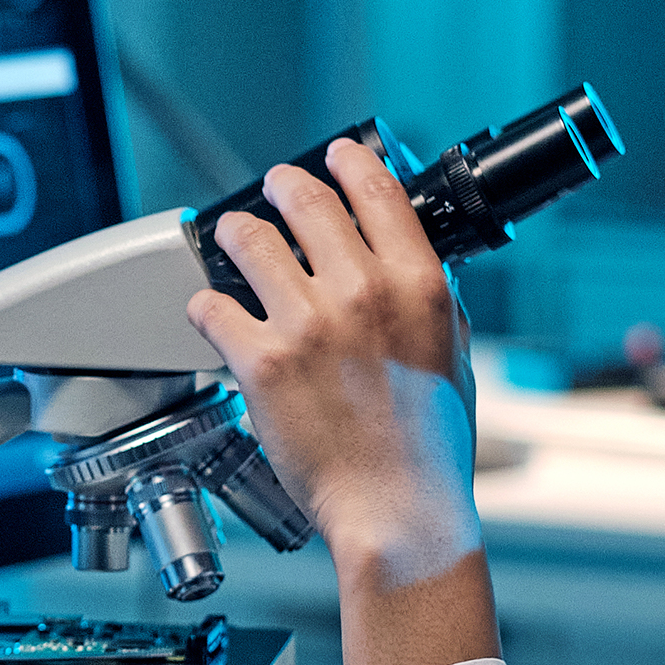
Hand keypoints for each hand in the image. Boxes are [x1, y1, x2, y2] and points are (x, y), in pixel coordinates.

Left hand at [186, 139, 482, 579]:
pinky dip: (207, 306)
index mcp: (418, 285)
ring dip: (237, 232)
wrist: (398, 509)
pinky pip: (214, 308)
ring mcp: (308, 324)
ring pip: (250, 241)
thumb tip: (423, 270)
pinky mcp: (261, 362)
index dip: (349, 162)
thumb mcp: (456, 356)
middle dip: (284, 184)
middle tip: (275, 186)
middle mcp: (362, 292)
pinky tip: (213, 312)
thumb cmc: (432, 446)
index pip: (377, 191)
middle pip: (308, 200)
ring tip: (232, 237)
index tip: (336, 156)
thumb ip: (437, 304)